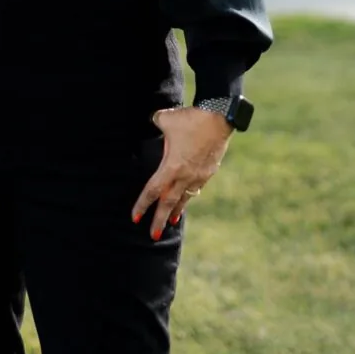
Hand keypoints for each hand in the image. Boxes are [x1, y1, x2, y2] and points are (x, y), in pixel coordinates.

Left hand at [131, 106, 233, 239]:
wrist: (219, 117)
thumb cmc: (190, 118)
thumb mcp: (165, 119)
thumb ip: (156, 122)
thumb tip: (155, 120)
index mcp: (171, 167)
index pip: (153, 191)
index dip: (142, 204)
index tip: (135, 217)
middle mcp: (185, 176)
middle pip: (169, 202)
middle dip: (159, 220)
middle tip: (153, 235)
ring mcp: (199, 176)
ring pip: (185, 198)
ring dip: (177, 209)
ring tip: (172, 220)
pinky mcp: (209, 171)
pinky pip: (196, 187)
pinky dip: (189, 194)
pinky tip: (188, 197)